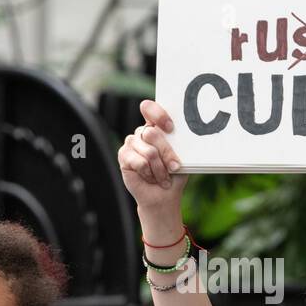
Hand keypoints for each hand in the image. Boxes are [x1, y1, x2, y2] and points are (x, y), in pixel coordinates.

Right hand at [117, 99, 186, 213]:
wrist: (164, 195)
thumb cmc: (174, 175)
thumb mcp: (181, 157)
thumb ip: (178, 144)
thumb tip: (182, 135)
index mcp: (156, 127)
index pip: (149, 109)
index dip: (158, 115)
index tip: (170, 128)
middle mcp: (142, 133)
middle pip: (152, 133)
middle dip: (166, 153)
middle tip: (174, 167)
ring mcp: (131, 143)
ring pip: (148, 151)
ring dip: (159, 169)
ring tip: (163, 177)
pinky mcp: (123, 156)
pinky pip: (138, 161)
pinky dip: (148, 173)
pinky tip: (150, 178)